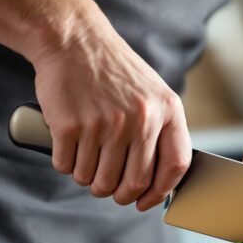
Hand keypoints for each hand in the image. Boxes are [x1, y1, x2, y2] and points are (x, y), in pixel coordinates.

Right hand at [30, 6, 191, 210]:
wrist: (75, 41)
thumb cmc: (113, 72)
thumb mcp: (152, 93)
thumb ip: (161, 131)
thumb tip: (161, 181)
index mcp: (166, 110)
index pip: (175, 166)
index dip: (159, 192)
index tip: (144, 201)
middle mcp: (139, 119)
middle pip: (133, 182)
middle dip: (118, 194)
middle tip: (108, 188)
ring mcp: (104, 124)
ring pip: (96, 180)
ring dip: (89, 179)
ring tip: (87, 159)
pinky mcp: (70, 126)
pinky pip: (68, 167)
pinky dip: (66, 164)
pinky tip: (68, 146)